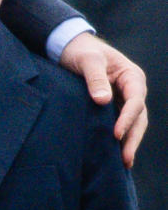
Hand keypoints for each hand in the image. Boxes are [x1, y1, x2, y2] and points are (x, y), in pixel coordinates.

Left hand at [59, 33, 147, 166]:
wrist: (70, 47)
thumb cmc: (81, 51)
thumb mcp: (87, 60)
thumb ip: (95, 78)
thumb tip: (103, 101)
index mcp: (132, 76)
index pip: (135, 101)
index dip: (127, 119)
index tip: (116, 134)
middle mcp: (132, 89)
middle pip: (138, 117)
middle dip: (133, 138)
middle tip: (125, 159)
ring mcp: (123, 99)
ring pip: (132, 123)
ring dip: (128, 142)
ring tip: (124, 163)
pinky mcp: (112, 106)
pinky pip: (119, 123)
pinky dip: (119, 138)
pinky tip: (114, 154)